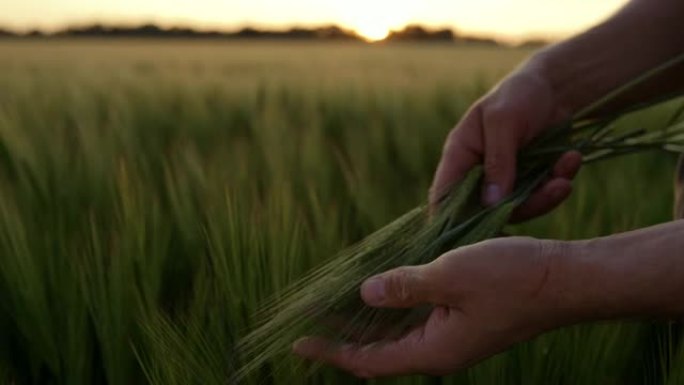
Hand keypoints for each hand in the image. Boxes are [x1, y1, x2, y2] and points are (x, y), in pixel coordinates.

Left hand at [293, 237, 577, 377]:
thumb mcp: (451, 276)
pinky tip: (383, 292)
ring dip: (369, 323)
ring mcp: (454, 338)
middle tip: (313, 320)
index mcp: (434, 351)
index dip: (332, 352)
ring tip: (338, 306)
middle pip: (380, 352)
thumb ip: (406, 287)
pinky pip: (418, 321)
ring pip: (399, 336)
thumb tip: (366, 294)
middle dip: (345, 339)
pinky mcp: (465, 322)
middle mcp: (441, 352)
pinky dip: (395, 311)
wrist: (566, 280)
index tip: (300, 344)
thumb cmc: (512, 278)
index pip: (369, 361)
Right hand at [429, 66, 581, 221]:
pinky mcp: (528, 183)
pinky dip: (559, 182)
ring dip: (546, 195)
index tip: (473, 239)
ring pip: (518, 209)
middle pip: (486, 212)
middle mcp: (478, 175)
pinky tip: (571, 159)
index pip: (443, 198)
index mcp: (459, 157)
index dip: (450, 222)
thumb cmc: (519, 95)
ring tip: (567, 168)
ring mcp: (504, 182)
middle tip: (552, 191)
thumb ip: (497, 161)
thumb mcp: (504, 121)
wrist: (556, 87)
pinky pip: (540, 198)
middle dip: (522, 207)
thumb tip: (491, 204)